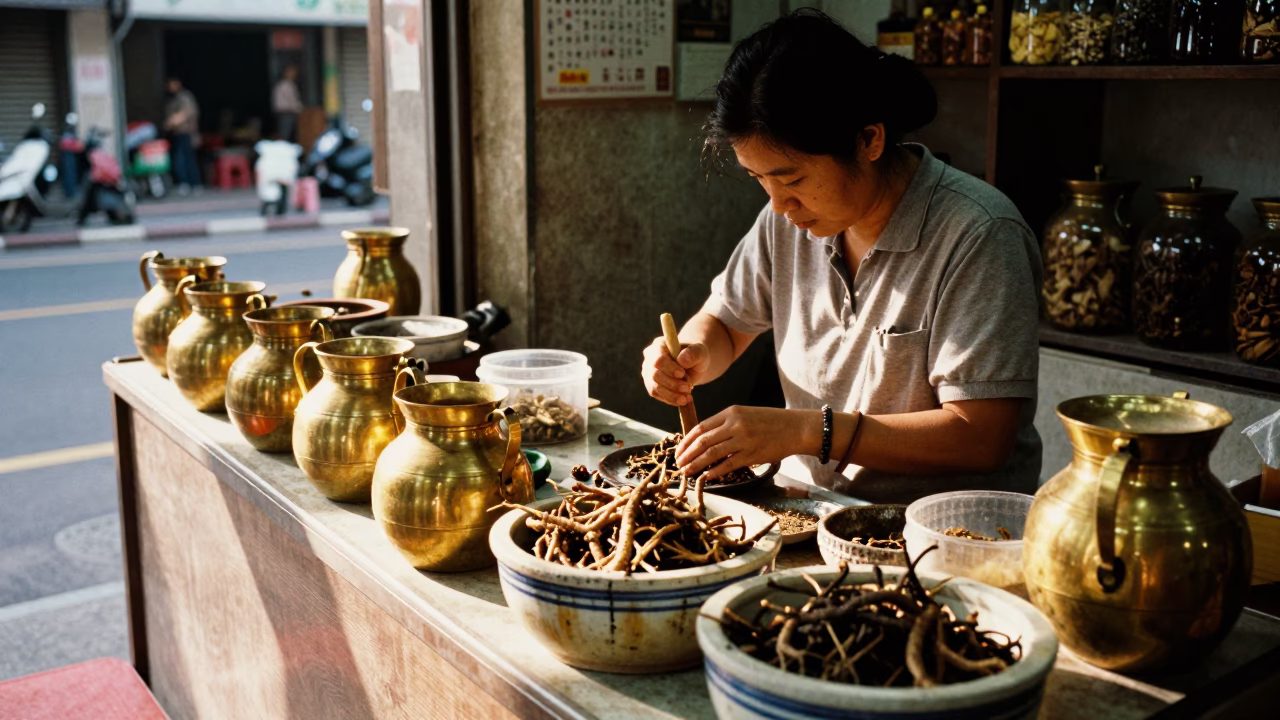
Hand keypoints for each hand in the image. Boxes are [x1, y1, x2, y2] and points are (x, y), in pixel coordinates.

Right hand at [641, 337, 709, 406]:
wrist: (693, 364)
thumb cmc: (695, 355)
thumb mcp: (700, 352)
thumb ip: (693, 353)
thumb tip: (682, 360)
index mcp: (659, 345)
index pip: (658, 359)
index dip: (669, 369)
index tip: (682, 374)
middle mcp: (650, 359)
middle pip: (654, 375)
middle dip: (672, 384)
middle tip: (688, 388)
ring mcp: (649, 373)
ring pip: (655, 388)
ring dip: (672, 395)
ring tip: (687, 397)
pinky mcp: (652, 385)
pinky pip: (658, 395)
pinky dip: (671, 399)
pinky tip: (683, 400)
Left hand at [675, 406, 817, 480]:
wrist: (795, 427)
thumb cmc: (770, 422)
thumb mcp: (745, 415)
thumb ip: (726, 424)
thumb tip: (704, 440)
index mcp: (731, 412)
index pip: (701, 427)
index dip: (686, 441)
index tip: (678, 451)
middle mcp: (735, 424)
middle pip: (703, 441)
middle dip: (687, 454)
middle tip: (678, 464)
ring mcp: (743, 439)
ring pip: (712, 453)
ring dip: (696, 464)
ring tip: (686, 472)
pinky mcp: (752, 454)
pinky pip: (728, 465)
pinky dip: (714, 471)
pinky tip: (706, 477)